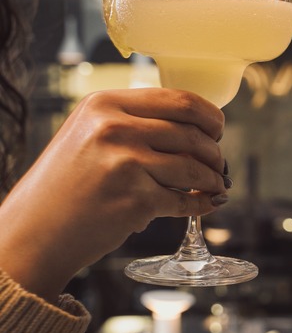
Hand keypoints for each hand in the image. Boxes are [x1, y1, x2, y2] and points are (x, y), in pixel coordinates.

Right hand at [0, 89, 228, 301]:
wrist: (33, 232)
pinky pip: (184, 200)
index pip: (178, 99)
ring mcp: (126, 164)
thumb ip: (133, 123)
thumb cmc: (66, 185)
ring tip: (215, 185)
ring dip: (213, 179)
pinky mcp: (135, 200)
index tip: (217, 129)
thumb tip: (195, 128)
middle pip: (192, 133)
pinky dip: (201, 204)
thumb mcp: (89, 134)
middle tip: (218, 162)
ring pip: (194, 167)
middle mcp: (114, 128)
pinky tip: (206, 205)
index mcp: (104, 104)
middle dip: (214, 150)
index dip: (209, 116)